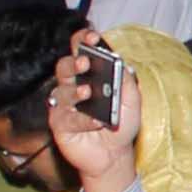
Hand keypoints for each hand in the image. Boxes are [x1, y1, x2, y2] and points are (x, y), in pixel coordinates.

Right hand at [42, 31, 138, 191]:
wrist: (114, 154)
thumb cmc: (121, 123)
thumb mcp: (132, 102)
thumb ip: (126, 82)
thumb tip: (120, 64)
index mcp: (90, 73)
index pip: (81, 50)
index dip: (83, 40)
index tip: (91, 37)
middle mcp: (72, 85)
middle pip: (64, 66)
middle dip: (74, 63)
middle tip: (85, 63)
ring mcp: (64, 104)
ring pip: (62, 90)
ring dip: (75, 90)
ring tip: (88, 92)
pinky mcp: (59, 123)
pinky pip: (66, 117)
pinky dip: (81, 119)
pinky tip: (95, 122)